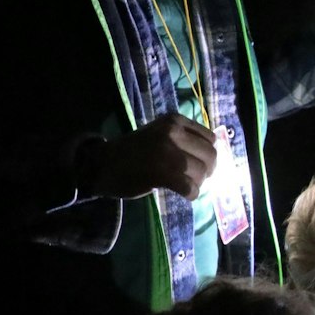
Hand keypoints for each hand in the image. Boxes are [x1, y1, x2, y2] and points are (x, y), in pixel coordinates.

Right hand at [79, 113, 217, 200]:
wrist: (103, 164)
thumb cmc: (134, 150)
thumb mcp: (160, 133)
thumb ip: (185, 138)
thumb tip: (212, 154)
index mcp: (175, 121)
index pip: (211, 138)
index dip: (208, 154)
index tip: (199, 162)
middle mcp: (173, 133)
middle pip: (210, 156)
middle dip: (207, 170)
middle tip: (196, 178)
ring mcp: (167, 153)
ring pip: (202, 172)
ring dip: (198, 183)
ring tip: (185, 185)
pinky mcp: (162, 173)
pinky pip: (190, 187)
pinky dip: (191, 193)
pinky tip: (184, 193)